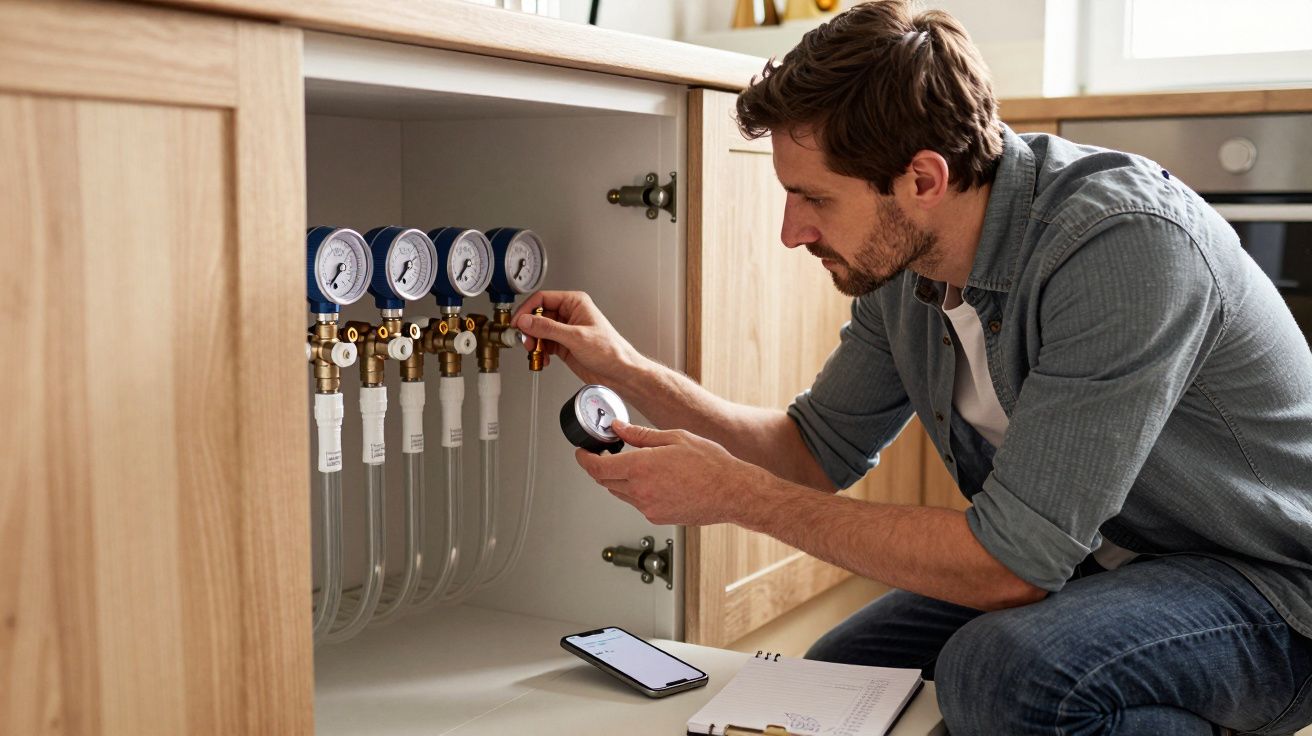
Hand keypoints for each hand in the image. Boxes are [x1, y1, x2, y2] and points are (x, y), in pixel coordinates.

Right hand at [512, 290, 645, 386]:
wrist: (620, 372)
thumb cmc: (610, 351)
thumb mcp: (576, 337)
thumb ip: (548, 328)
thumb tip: (527, 321)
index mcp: (575, 303)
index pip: (543, 299)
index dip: (527, 310)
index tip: (518, 323)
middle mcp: (570, 314)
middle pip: (538, 316)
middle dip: (530, 329)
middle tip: (526, 340)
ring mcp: (566, 330)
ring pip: (539, 332)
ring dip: (533, 342)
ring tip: (534, 351)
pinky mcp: (564, 345)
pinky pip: (544, 345)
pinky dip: (539, 352)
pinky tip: (542, 359)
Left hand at [574, 420, 771, 525]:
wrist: (732, 492)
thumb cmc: (710, 464)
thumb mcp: (675, 438)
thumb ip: (640, 435)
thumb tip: (618, 429)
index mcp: (641, 468)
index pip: (597, 467)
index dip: (584, 458)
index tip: (582, 452)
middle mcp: (640, 491)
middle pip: (604, 481)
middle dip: (600, 467)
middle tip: (606, 453)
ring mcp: (648, 508)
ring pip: (620, 493)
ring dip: (619, 479)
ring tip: (636, 463)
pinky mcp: (657, 517)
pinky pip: (636, 502)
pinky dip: (636, 490)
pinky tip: (654, 479)